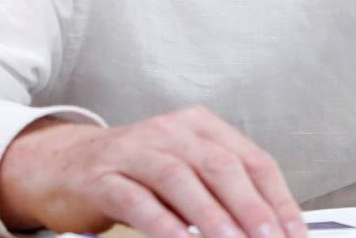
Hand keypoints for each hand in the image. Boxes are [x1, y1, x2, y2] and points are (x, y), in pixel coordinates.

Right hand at [0, 110, 306, 237]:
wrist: (62, 166)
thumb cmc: (134, 174)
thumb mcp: (183, 172)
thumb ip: (219, 193)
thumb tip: (264, 228)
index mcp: (200, 126)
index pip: (251, 159)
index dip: (276, 198)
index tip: (293, 232)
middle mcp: (170, 132)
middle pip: (221, 166)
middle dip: (251, 208)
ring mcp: (134, 151)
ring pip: (181, 180)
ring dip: (212, 217)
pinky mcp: (103, 176)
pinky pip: (138, 200)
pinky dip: (163, 224)